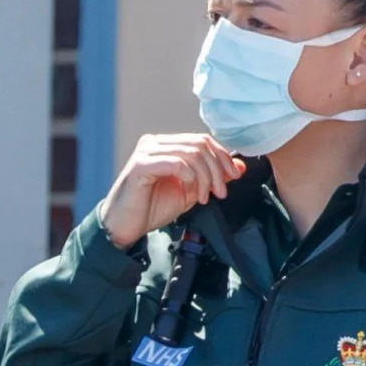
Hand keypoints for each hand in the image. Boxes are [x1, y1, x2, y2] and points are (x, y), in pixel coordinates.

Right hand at [99, 133, 244, 249]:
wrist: (126, 225)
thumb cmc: (153, 207)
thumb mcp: (192, 191)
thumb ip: (213, 176)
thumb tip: (239, 166)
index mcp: (166, 145)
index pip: (203, 140)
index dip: (223, 157)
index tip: (233, 178)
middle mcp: (155, 142)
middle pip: (200, 144)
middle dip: (218, 170)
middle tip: (220, 193)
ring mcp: (146, 151)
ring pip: (191, 153)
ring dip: (206, 178)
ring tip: (204, 198)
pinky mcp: (140, 164)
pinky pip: (176, 163)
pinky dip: (190, 178)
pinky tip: (190, 193)